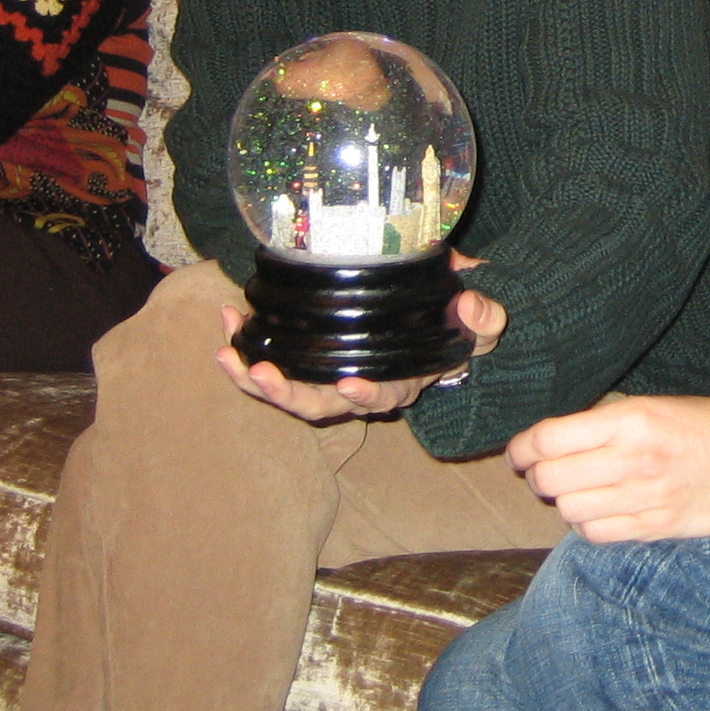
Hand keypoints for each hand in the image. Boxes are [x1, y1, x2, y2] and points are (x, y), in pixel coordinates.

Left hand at [214, 250, 505, 421]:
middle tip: (263, 372)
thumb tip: (471, 304)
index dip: (365, 394)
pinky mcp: (311, 362)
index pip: (384, 395)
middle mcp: (364, 388)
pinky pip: (276, 369)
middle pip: (321, 406)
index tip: (349, 382)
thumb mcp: (479, 321)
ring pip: (290, 394)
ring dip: (255, 378)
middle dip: (288, 394)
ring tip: (228, 354)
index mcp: (404, 380)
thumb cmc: (457, 324)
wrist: (439, 323)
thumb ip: (481, 317)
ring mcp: (333, 378)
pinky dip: (248, 357)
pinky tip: (230, 331)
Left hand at [508, 397, 709, 542]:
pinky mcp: (655, 527)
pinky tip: (597, 510)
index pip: (549, 438)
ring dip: (562, 501)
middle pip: (550, 477)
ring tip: (573, 490)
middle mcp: (633, 459)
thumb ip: (609, 421)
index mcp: (631, 419)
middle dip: (536, 475)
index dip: (522, 447)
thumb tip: (555, 437)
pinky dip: (586, 525)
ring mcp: (644, 498)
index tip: (518, 451)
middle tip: (541, 471)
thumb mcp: (659, 404)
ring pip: (569, 510)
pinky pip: (596, 534)